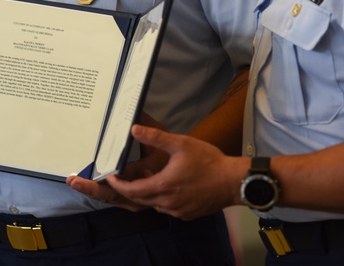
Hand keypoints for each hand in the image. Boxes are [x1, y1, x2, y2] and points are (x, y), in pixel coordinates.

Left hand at [104, 125, 242, 220]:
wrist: (234, 181)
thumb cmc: (208, 161)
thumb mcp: (181, 144)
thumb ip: (156, 137)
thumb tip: (134, 129)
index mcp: (162, 186)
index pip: (131, 190)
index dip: (118, 184)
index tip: (110, 177)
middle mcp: (167, 203)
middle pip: (140, 200)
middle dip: (129, 190)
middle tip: (122, 179)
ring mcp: (178, 211)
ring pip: (154, 205)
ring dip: (147, 194)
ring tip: (146, 179)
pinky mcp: (188, 214)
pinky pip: (168, 209)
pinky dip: (162, 199)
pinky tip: (167, 187)